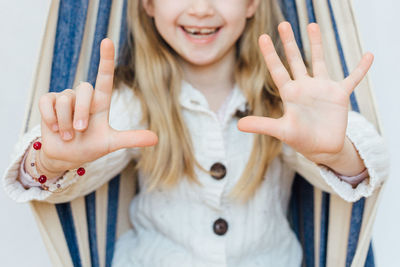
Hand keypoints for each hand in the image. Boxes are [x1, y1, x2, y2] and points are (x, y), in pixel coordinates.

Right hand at [38, 38, 157, 172]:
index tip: (107, 41)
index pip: (105, 77)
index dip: (106, 59)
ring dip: (65, 123)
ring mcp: (65, 97)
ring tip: (67, 134)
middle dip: (80, 114)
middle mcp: (83, 97)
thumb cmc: (90, 147)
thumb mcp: (111, 143)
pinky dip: (51, 119)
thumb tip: (156, 139)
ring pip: (65, 100)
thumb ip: (131, 138)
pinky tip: (54, 128)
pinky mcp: (48, 101)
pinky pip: (48, 103)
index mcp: (100, 103)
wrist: (66, 157)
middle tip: (79, 132)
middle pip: (84, 90)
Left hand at [237, 22, 372, 163]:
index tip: (262, 37)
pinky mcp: (339, 95)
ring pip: (319, 61)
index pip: (278, 70)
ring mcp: (322, 89)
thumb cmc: (301, 139)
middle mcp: (304, 87)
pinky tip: (368, 55)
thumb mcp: (281, 131)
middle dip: (290, 42)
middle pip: (295, 60)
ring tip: (313, 25)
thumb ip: (262, 125)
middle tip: (283, 24)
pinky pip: (352, 78)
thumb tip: (239, 125)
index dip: (270, 54)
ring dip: (316, 44)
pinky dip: (361, 68)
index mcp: (290, 93)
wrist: (322, 148)